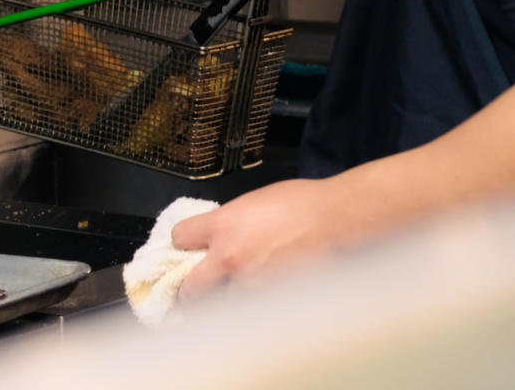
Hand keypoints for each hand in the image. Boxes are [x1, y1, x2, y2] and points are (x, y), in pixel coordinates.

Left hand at [170, 178, 344, 301]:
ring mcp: (251, 283)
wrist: (335, 217)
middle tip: (196, 291)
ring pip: (223, 304)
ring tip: (238, 295)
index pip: (179, 238)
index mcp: (222, 226)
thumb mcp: (252, 204)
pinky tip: (262, 300)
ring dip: (227, 301)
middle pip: (190, 289)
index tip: (187, 247)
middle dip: (191, 291)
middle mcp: (230, 257)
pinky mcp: (273, 299)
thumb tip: (218, 238)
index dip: (182, 243)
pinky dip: (254, 308)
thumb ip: (228, 224)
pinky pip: (254, 311)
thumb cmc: (301, 203)